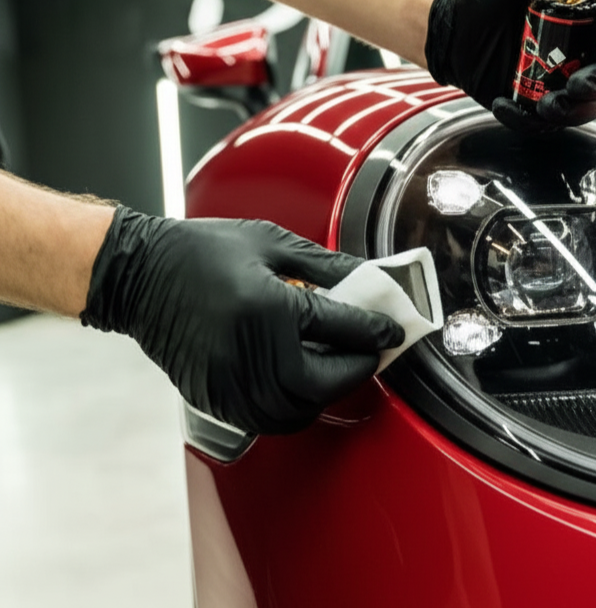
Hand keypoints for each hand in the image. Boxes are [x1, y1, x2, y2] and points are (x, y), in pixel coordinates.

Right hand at [81, 207, 403, 433]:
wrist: (135, 276)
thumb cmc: (197, 253)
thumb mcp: (270, 242)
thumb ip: (325, 265)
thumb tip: (370, 279)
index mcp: (267, 309)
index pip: (343, 330)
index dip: (376, 332)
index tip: (394, 332)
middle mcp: (249, 353)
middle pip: (325, 382)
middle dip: (356, 368)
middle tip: (369, 351)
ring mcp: (228, 382)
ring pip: (298, 411)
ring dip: (325, 393)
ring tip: (336, 366)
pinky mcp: (213, 398)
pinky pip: (266, 419)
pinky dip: (292, 406)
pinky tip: (298, 380)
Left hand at [426, 0, 595, 131]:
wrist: (453, 19)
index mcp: (591, 16)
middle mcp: (584, 52)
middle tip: (576, 86)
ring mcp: (561, 82)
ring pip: (586, 108)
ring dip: (573, 112)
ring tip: (545, 104)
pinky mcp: (535, 106)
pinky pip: (542, 125)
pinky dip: (527, 120)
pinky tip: (504, 104)